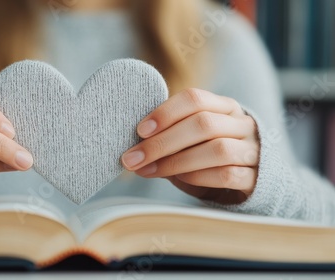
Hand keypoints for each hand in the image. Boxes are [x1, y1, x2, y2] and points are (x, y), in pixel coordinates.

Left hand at [121, 88, 258, 203]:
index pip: (195, 98)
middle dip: (162, 142)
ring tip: (150, 170)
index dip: (165, 112)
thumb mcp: (191, 140)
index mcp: (224, 106)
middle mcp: (242, 124)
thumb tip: (135, 148)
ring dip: (176, 161)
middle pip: (203, 124)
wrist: (247, 182)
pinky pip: (227, 175)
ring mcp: (253, 150)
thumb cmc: (208, 157)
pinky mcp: (256, 178)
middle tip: (134, 157)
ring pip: (218, 149)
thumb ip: (170, 137)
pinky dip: (198, 176)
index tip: (140, 130)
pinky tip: (179, 179)